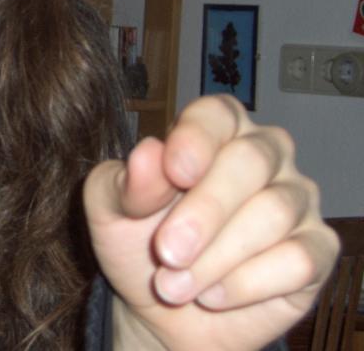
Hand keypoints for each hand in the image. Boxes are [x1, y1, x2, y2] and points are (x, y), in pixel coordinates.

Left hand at [84, 94, 337, 350]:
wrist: (162, 310)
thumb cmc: (137, 242)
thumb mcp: (109, 210)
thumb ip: (124, 181)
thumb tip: (148, 153)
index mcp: (213, 128)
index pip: (215, 114)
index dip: (196, 139)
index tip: (175, 171)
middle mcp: (263, 153)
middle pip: (249, 161)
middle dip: (204, 211)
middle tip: (166, 252)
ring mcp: (295, 199)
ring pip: (273, 213)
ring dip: (216, 257)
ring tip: (173, 284)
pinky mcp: (316, 249)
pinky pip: (297, 260)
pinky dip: (247, 284)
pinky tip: (213, 294)